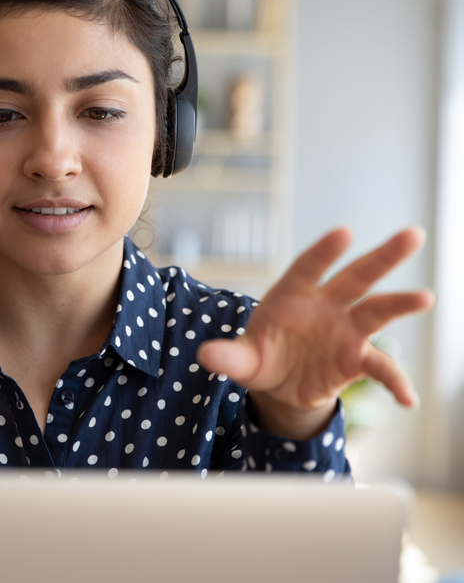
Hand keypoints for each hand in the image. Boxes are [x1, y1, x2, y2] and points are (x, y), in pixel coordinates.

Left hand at [197, 228, 434, 439]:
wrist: (278, 384)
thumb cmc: (259, 357)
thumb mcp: (241, 360)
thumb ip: (228, 356)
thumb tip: (206, 356)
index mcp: (291, 296)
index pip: (308, 268)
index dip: (324, 251)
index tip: (344, 232)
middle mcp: (324, 306)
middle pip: (356, 277)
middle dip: (382, 257)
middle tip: (413, 235)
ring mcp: (344, 330)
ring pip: (376, 311)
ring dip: (400, 303)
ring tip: (425, 297)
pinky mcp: (356, 358)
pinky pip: (380, 368)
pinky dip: (395, 381)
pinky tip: (408, 399)